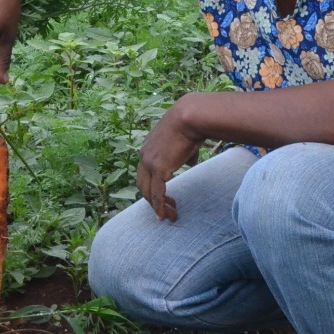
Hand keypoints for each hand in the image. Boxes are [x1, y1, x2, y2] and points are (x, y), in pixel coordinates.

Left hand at [136, 98, 203, 221]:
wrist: (189, 117)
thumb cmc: (190, 125)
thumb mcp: (184, 141)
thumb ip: (184, 154)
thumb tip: (190, 162)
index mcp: (148, 149)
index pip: (145, 173)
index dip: (152, 186)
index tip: (163, 196)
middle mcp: (144, 156)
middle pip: (142, 185)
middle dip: (153, 200)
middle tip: (165, 210)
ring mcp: (149, 163)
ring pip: (148, 192)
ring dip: (158, 206)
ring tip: (170, 216)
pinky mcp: (159, 169)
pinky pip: (157, 193)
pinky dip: (160, 206)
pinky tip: (165, 215)